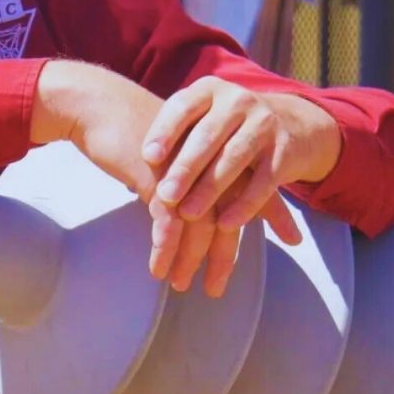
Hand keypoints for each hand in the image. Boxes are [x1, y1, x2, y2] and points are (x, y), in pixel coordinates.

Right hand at [31, 63, 342, 296]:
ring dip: (189, 259)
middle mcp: (209, 159)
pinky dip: (163, 248)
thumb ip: (191, 166)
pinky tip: (158, 268)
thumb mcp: (171, 143)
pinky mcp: (157, 176)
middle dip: (222, 256)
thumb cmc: (130, 124)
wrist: (98, 104)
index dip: (274, 213)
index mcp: (218, 148)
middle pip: (228, 214)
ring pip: (198, 224)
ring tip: (179, 284)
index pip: (256, 183)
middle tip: (214, 289)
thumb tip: (198, 194)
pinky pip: (166, 222)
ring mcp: (184, 169)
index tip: (294, 239)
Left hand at [141, 75, 340, 231]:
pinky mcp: (284, 151)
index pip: (182, 107)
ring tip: (189, 213)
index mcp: (209, 90)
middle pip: (207, 136)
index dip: (165, 132)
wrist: (292, 123)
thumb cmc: (227, 126)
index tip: (148, 157)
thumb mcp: (203, 117)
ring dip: (209, 189)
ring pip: (233, 159)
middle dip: (185, 168)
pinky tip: (226, 222)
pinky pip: (263, 181)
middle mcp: (237, 101)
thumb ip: (177, 135)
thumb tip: (143, 168)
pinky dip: (244, 204)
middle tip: (165, 195)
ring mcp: (264, 124)